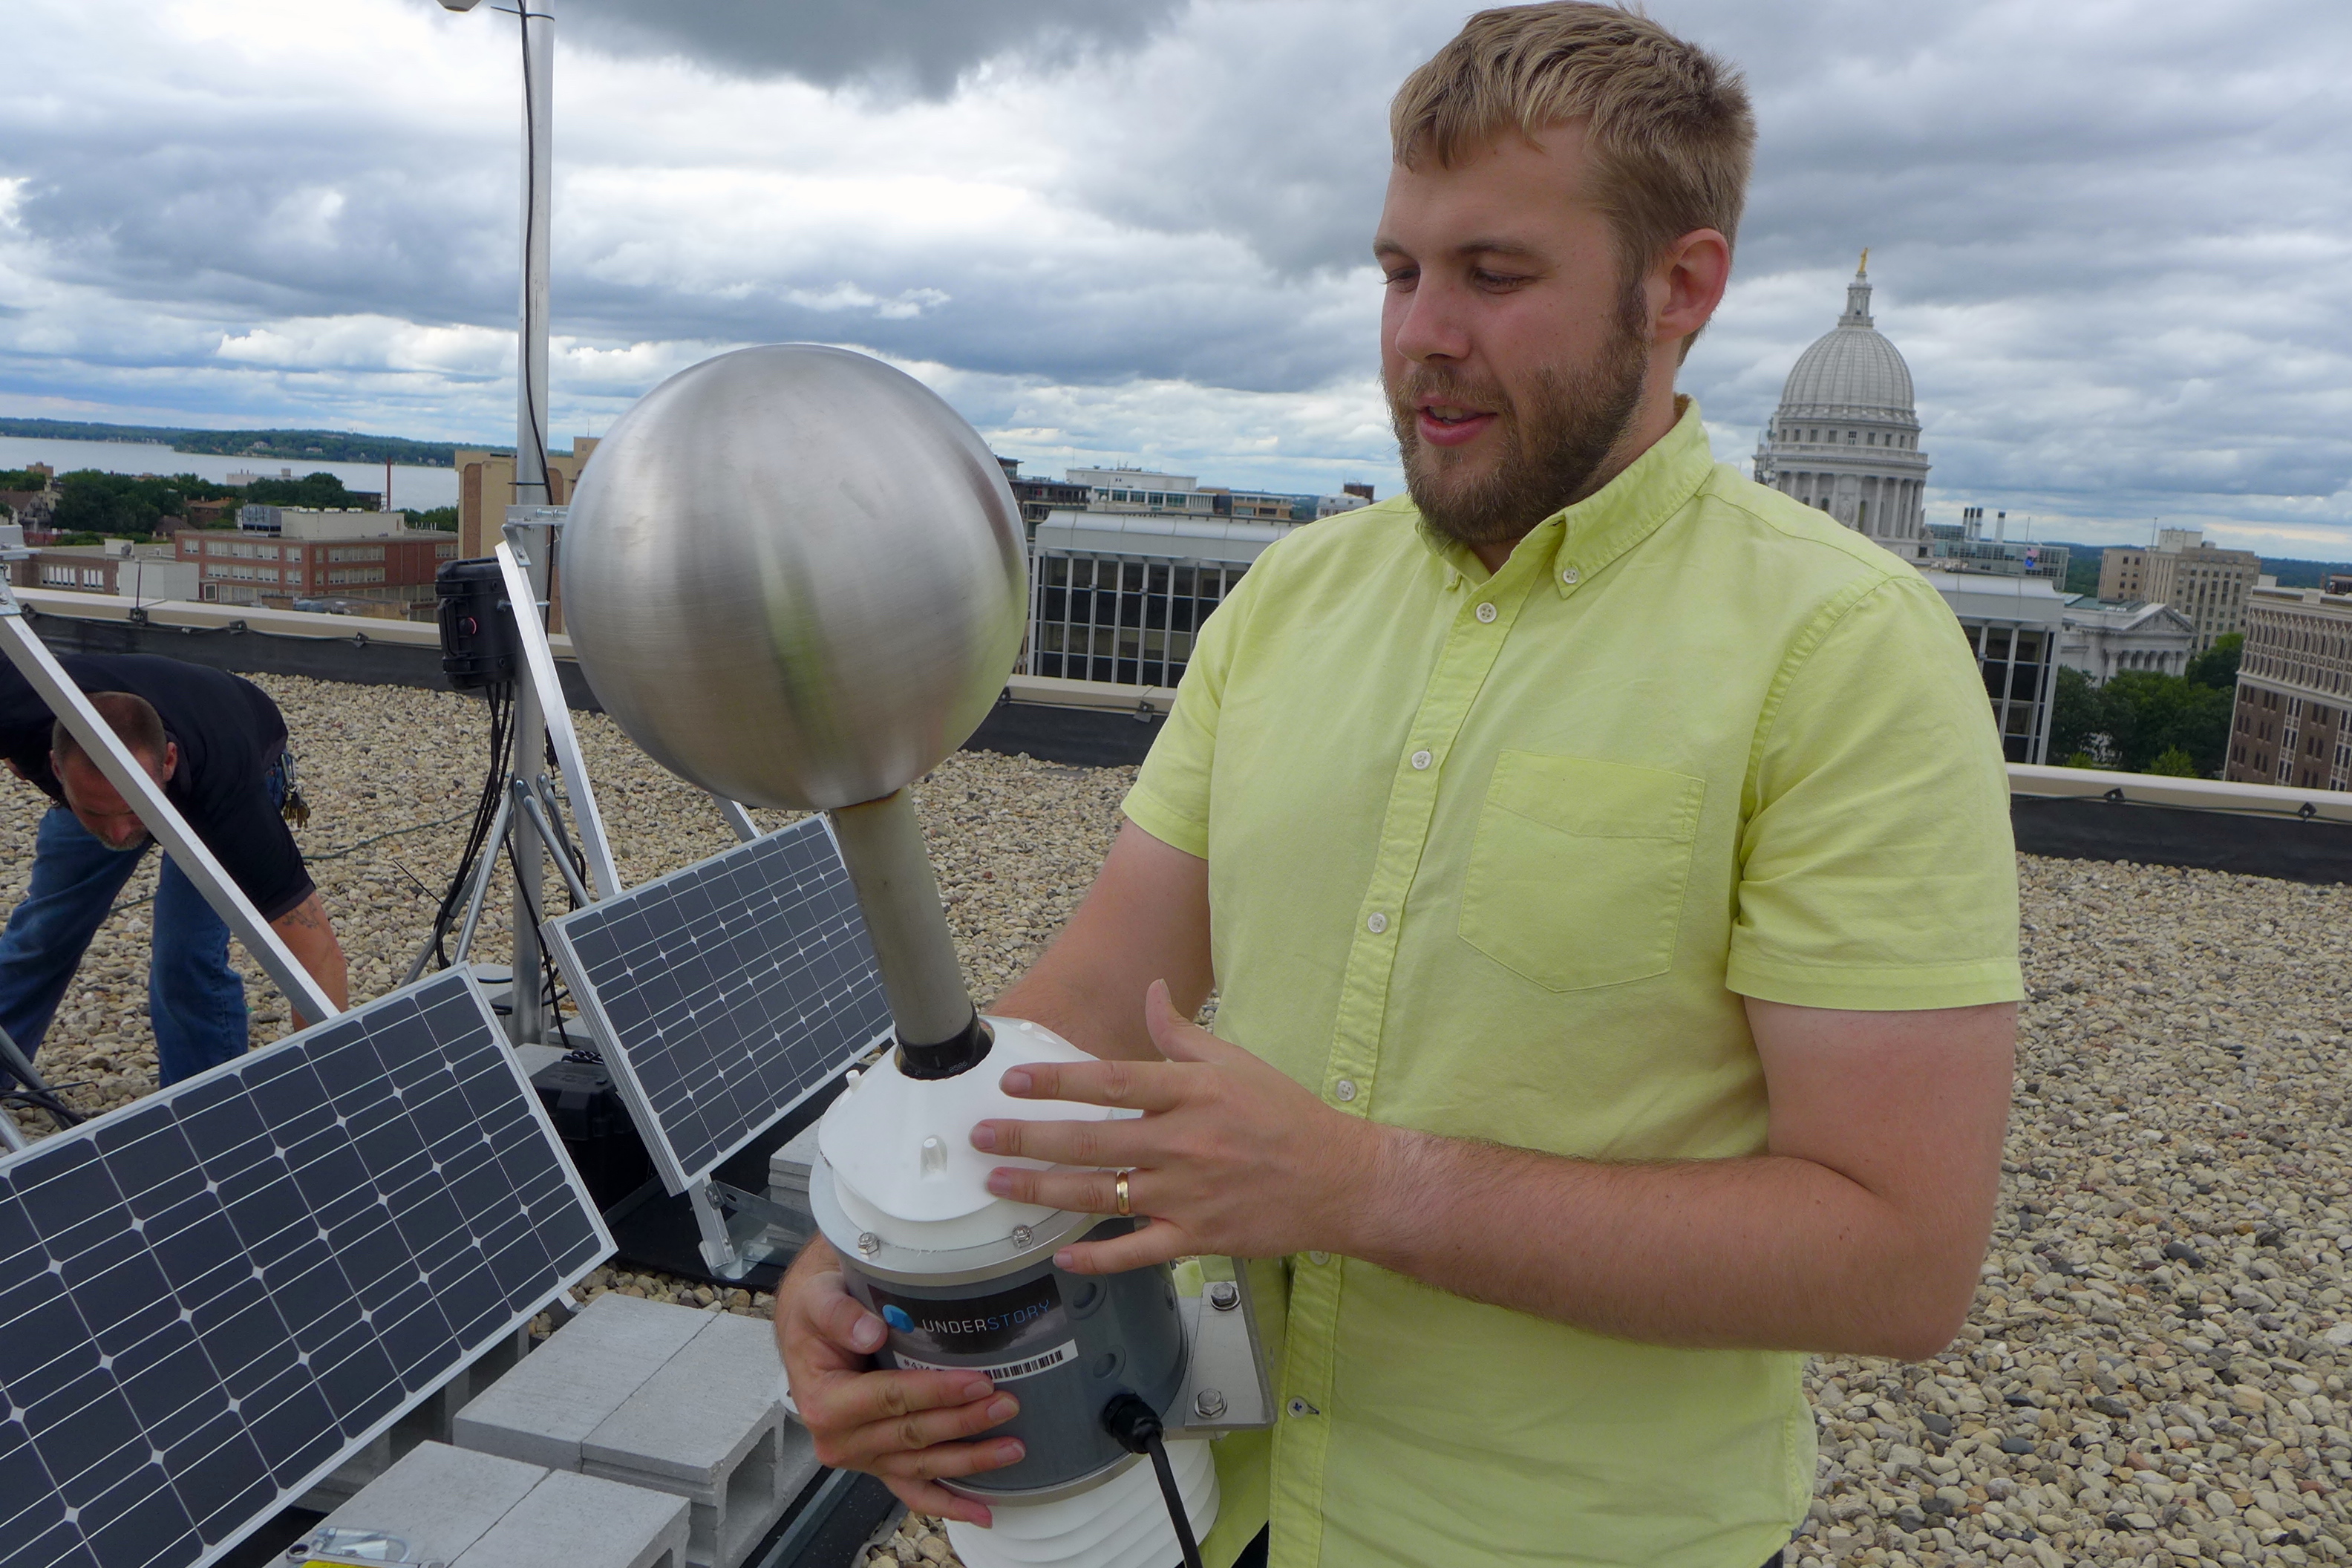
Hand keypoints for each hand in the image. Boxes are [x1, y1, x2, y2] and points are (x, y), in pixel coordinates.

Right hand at [772, 1242, 1026, 1525]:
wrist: (807, 1330)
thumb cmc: (814, 1313)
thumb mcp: (817, 1299)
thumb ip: (840, 1315)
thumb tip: (871, 1331)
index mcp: (826, 1402)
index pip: (890, 1398)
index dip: (936, 1392)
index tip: (978, 1383)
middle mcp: (841, 1440)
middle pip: (913, 1434)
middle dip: (964, 1422)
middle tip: (1007, 1404)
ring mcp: (863, 1457)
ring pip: (921, 1465)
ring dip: (968, 1460)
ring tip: (1012, 1448)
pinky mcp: (880, 1463)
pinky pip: (914, 1490)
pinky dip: (948, 1503)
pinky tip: (982, 1511)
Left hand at [973, 980, 1378, 1272]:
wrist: (1341, 1180)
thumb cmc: (1287, 1117)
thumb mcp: (1236, 1062)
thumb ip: (1182, 1034)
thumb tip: (1151, 992)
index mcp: (1192, 1093)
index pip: (1111, 1080)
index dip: (1056, 1081)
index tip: (1013, 1081)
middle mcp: (1184, 1142)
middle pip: (1091, 1140)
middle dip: (1027, 1139)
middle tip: (981, 1138)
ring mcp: (1188, 1193)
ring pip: (1100, 1195)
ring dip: (1043, 1190)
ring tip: (1000, 1184)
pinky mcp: (1198, 1237)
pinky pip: (1137, 1252)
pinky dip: (1098, 1259)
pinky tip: (1061, 1256)